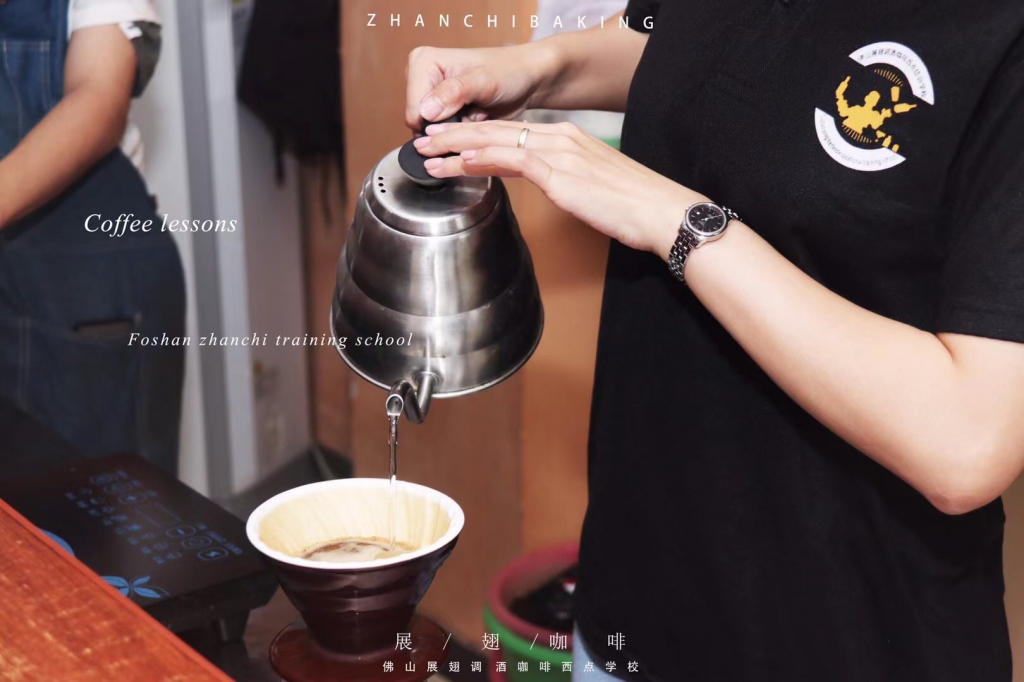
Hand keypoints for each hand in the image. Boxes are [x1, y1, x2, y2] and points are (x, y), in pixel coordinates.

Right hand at [406, 43, 559, 129]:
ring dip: (457, 131)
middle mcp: (421, 78)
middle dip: (448, 127)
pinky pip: (443, 135)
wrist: (526, 80)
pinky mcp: (441, 111)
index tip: (465, 113)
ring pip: (432, 133)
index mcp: (422, 62)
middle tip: (475, 113)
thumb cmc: (509, 72)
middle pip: (420, 123)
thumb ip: (454, 92)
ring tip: (477, 115)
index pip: (414, 110)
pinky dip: (461, 133)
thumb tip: (426, 111)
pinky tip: (476, 119)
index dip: (437, 122)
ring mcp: (430, 97)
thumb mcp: (483, 80)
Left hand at [413, 120, 705, 257]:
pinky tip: (463, 163)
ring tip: (428, 152)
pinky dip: (485, 159)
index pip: (510, 132)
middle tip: (424, 140)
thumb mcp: (588, 185)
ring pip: (498, 141)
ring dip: (458, 146)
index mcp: (565, 139)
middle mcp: (559, 138)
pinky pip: (515, 161)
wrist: (658, 210)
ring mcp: (560, 153)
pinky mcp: (561, 173)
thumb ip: (561, 179)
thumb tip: (545, 184)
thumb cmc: (630, 205)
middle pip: (496, 130)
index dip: (474, 135)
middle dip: (455, 134)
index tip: (448, 141)